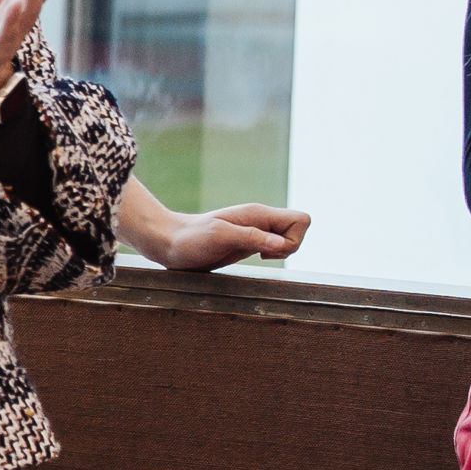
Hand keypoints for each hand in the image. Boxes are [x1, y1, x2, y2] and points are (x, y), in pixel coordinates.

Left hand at [131, 202, 310, 272]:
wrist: (169, 242)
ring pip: (289, 238)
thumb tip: (282, 244)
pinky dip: (273, 254)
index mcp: (258, 214)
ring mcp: (256, 231)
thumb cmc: (190, 240)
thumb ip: (251, 238)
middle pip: (299, 229)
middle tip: (263, 254)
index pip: (301, 219)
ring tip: (257, 255)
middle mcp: (261, 220)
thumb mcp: (220, 237)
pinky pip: (276, 245)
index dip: (294, 238)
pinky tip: (255, 256)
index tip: (268, 249)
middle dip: (290, 247)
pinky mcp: (249, 242)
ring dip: (282, 251)